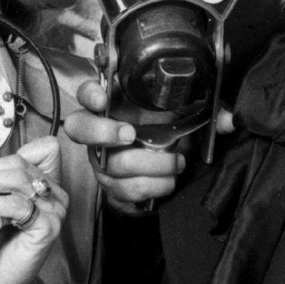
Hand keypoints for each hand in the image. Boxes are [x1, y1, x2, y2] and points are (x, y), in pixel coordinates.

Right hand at [62, 78, 189, 211]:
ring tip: (176, 161)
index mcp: (111, 107)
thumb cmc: (167, 130)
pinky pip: (126, 190)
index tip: (102, 99)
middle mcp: (97, 133)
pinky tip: (169, 178)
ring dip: (152, 164)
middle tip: (130, 134)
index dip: (89, 95)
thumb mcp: (175, 110)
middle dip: (103, 131)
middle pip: (79, 129)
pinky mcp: (112, 186)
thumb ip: (181, 99)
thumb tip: (205, 105)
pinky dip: (154, 185)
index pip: (85, 93)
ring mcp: (101, 161)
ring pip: (113, 165)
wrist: (171, 166)